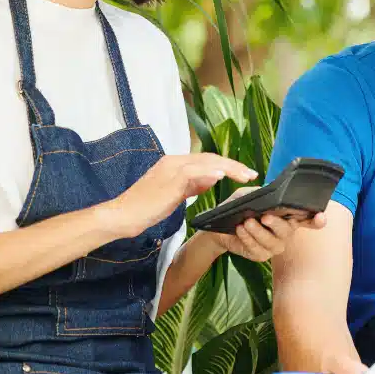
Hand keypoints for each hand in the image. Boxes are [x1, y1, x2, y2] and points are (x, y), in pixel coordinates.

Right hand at [106, 155, 256, 238]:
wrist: (123, 215)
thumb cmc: (146, 208)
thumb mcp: (173, 195)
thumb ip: (191, 186)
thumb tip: (210, 179)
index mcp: (175, 164)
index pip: (206, 160)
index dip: (226, 166)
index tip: (244, 174)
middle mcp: (174, 161)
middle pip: (210, 158)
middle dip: (233, 166)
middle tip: (251, 174)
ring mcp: (171, 167)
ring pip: (206, 162)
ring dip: (228, 168)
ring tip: (244, 175)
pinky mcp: (169, 178)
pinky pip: (193, 171)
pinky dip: (209, 172)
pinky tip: (221, 176)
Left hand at [208, 187, 326, 260]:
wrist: (220, 226)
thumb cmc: (239, 208)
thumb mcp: (249, 195)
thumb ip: (261, 194)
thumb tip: (270, 194)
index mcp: (286, 215)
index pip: (306, 218)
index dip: (316, 220)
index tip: (321, 216)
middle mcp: (284, 232)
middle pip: (288, 231)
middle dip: (277, 224)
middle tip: (264, 217)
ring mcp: (274, 245)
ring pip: (273, 242)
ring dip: (258, 232)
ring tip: (246, 222)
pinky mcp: (261, 255)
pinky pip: (258, 250)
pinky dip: (248, 238)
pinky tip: (240, 230)